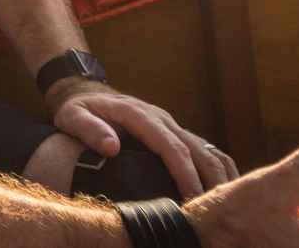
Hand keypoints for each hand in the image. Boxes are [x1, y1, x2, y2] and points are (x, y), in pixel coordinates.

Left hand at [48, 79, 236, 197]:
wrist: (84, 92)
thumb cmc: (77, 108)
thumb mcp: (71, 115)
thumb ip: (88, 129)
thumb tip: (112, 147)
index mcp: (138, 114)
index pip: (169, 145)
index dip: (183, 170)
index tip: (192, 194)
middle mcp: (160, 118)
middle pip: (195, 147)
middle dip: (209, 176)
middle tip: (216, 206)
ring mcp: (169, 124)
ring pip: (204, 147)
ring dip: (219, 172)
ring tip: (226, 200)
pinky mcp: (172, 132)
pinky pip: (201, 148)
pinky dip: (215, 166)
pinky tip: (222, 187)